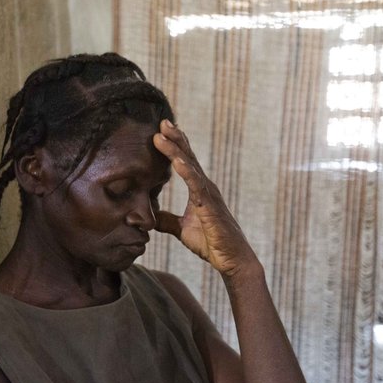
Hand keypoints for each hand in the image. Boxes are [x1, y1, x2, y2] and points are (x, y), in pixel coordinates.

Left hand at [152, 120, 257, 276]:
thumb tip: (151, 216)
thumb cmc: (212, 243)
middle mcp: (205, 187)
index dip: (174, 146)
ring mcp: (209, 195)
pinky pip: (197, 186)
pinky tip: (177, 162)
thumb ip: (167, 221)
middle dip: (175, 138)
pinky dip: (187, 172)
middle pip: (188, 157)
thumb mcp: (182, 230)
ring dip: (175, 150)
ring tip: (162, 134)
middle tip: (162, 122)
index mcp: (199, 189)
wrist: (232, 261)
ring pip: (191, 167)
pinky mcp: (211, 207)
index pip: (184, 162)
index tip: (160, 130)